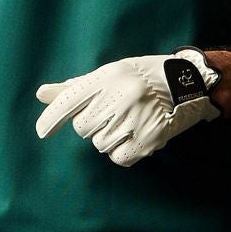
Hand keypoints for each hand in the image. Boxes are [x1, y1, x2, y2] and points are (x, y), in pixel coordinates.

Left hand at [35, 51, 220, 166]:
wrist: (189, 82)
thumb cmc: (142, 76)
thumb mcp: (110, 73)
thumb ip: (75, 87)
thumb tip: (41, 94)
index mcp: (108, 77)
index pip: (70, 99)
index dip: (52, 117)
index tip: (42, 132)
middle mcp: (120, 97)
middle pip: (83, 128)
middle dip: (94, 124)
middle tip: (113, 113)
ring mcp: (135, 119)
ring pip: (100, 144)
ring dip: (111, 138)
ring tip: (130, 121)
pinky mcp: (149, 139)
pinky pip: (119, 158)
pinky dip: (125, 151)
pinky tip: (137, 135)